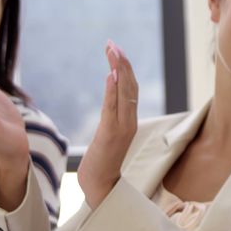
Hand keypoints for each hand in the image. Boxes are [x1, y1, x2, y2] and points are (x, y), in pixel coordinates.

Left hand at [78, 40, 137, 208]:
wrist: (100, 186)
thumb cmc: (101, 160)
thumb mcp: (107, 132)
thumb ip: (111, 113)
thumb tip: (110, 91)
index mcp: (129, 119)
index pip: (130, 87)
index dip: (124, 67)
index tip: (115, 48)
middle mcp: (129, 121)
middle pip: (130, 86)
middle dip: (122, 63)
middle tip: (113, 44)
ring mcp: (122, 128)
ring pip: (124, 94)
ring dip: (119, 71)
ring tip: (113, 52)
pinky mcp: (111, 136)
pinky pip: (113, 109)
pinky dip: (113, 91)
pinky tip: (111, 76)